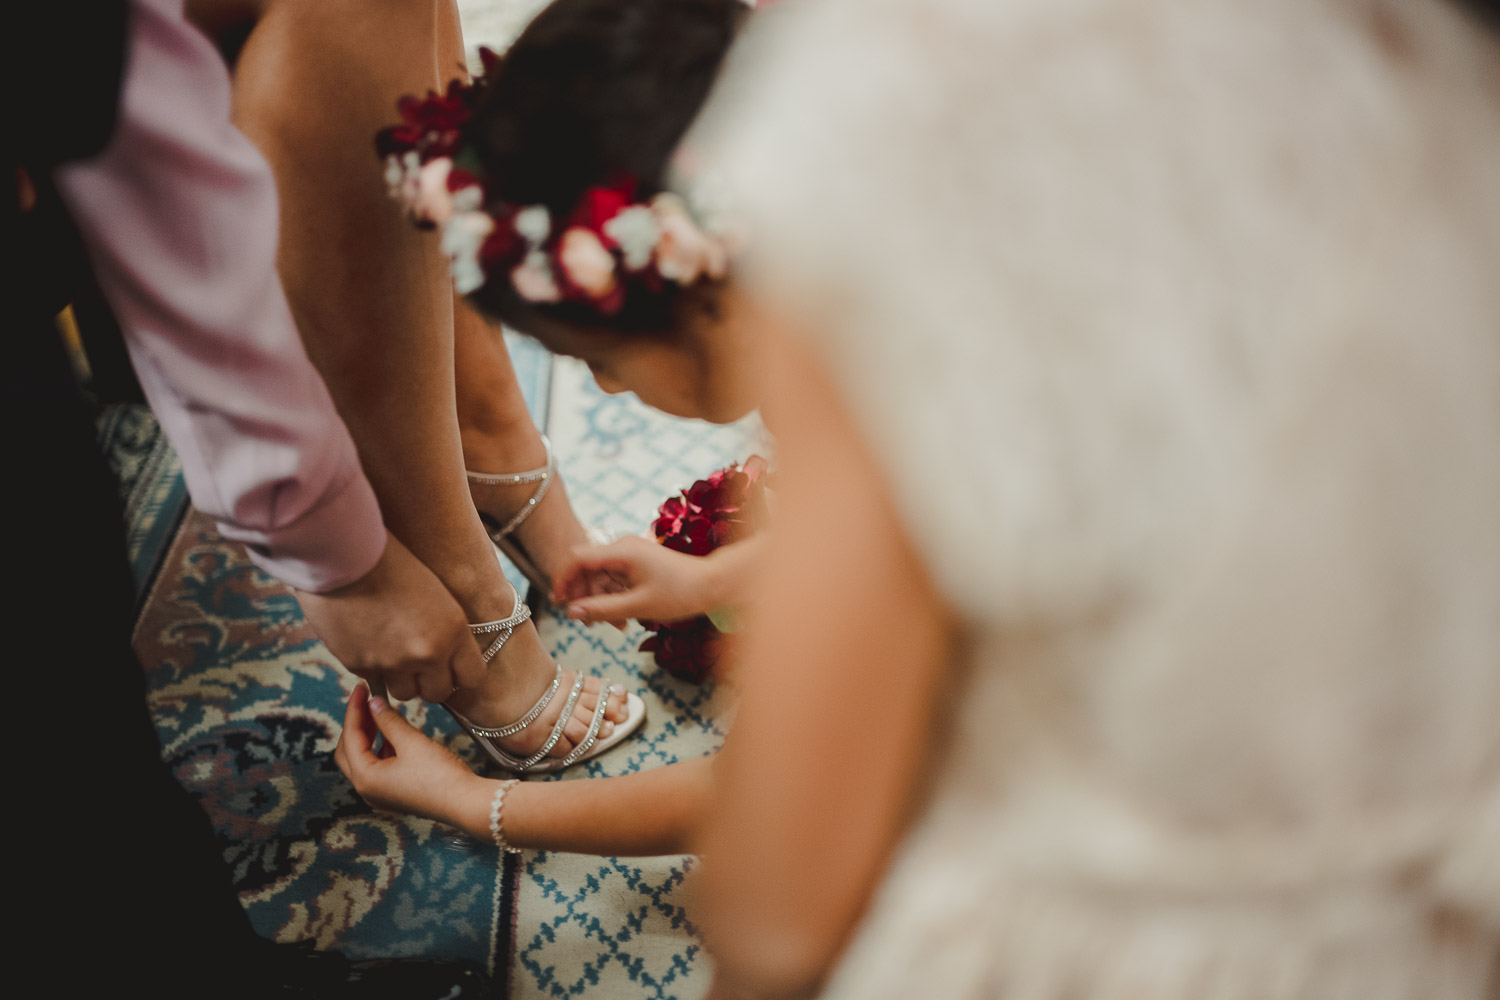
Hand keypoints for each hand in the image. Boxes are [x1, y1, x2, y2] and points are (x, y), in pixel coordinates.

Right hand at [296, 531, 486, 701]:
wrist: (345, 553)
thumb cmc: (393, 562)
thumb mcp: (436, 594)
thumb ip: (446, 630)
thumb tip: (446, 656)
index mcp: (453, 630)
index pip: (472, 677)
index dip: (460, 674)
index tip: (451, 667)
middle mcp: (427, 652)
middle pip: (437, 693)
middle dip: (430, 682)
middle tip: (420, 664)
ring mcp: (392, 663)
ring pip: (404, 693)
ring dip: (401, 679)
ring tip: (391, 652)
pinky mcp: (360, 665)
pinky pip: (373, 678)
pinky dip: (372, 666)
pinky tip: (367, 639)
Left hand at [334, 683, 482, 825]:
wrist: (465, 803)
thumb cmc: (440, 776)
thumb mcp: (412, 742)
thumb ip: (389, 720)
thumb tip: (374, 703)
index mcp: (365, 778)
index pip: (350, 737)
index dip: (355, 709)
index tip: (361, 688)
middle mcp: (367, 789)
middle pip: (348, 750)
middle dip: (357, 724)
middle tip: (367, 701)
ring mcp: (380, 794)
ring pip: (363, 759)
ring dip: (368, 735)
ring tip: (381, 713)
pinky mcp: (394, 794)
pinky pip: (378, 767)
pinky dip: (380, 747)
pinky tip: (395, 733)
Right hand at [553, 534, 717, 625]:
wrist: (712, 584)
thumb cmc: (680, 594)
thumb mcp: (638, 606)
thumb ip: (603, 609)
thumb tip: (572, 612)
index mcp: (622, 551)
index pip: (578, 558)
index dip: (563, 579)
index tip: (558, 602)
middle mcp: (623, 546)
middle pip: (587, 568)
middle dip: (584, 595)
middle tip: (588, 623)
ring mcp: (630, 553)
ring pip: (600, 575)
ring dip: (599, 599)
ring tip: (611, 625)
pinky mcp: (636, 561)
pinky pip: (613, 577)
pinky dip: (612, 595)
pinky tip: (621, 617)